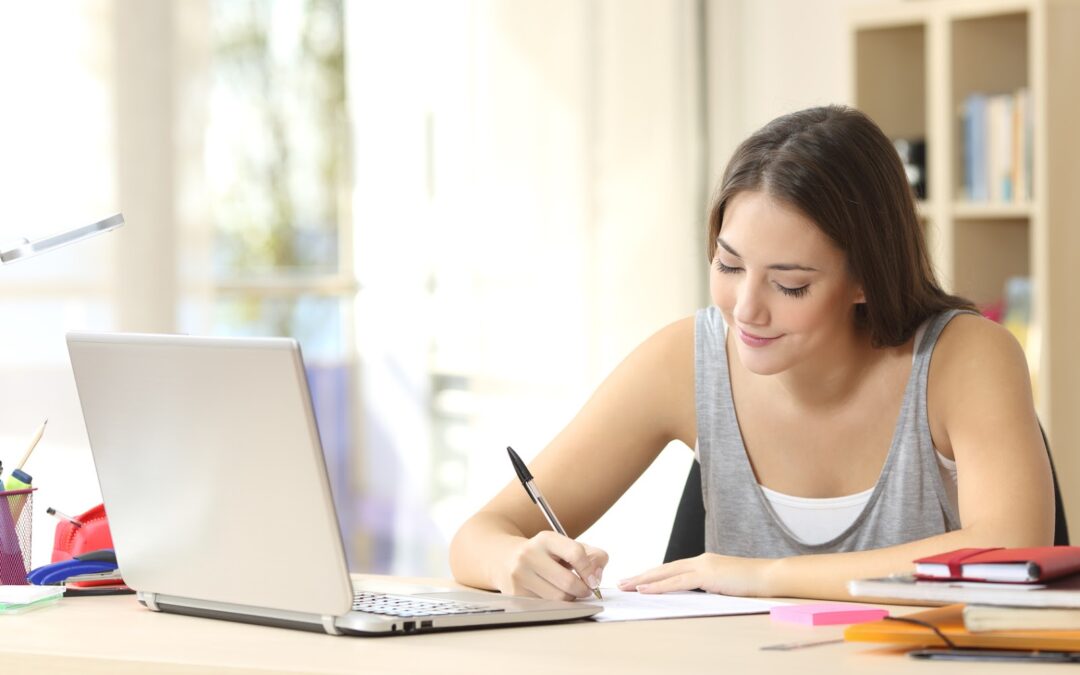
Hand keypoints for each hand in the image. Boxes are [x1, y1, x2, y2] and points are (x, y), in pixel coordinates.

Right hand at [495, 531, 607, 600]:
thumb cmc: (544, 554)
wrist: (504, 558)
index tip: (594, 580)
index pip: (576, 554)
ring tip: (568, 591)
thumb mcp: (566, 546)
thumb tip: (597, 576)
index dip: (590, 570)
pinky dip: (556, 603)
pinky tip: (552, 593)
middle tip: (585, 590)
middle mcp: (529, 554)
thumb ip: (592, 556)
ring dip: (570, 598)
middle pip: (568, 582)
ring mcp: (520, 574)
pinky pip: (547, 605)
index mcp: (546, 539)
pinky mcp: (516, 593)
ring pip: (558, 597)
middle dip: (583, 590)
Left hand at [617, 553, 773, 596]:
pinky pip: (677, 582)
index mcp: (703, 563)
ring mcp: (703, 565)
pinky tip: (645, 590)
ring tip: (627, 586)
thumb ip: (708, 588)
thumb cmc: (751, 584)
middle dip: (641, 576)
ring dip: (644, 580)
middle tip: (622, 582)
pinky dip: (659, 586)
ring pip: (666, 573)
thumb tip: (693, 596)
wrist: (770, 577)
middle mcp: (700, 561)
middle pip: (663, 569)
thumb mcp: (724, 586)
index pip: (671, 569)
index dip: (653, 575)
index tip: (637, 581)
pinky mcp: (707, 574)